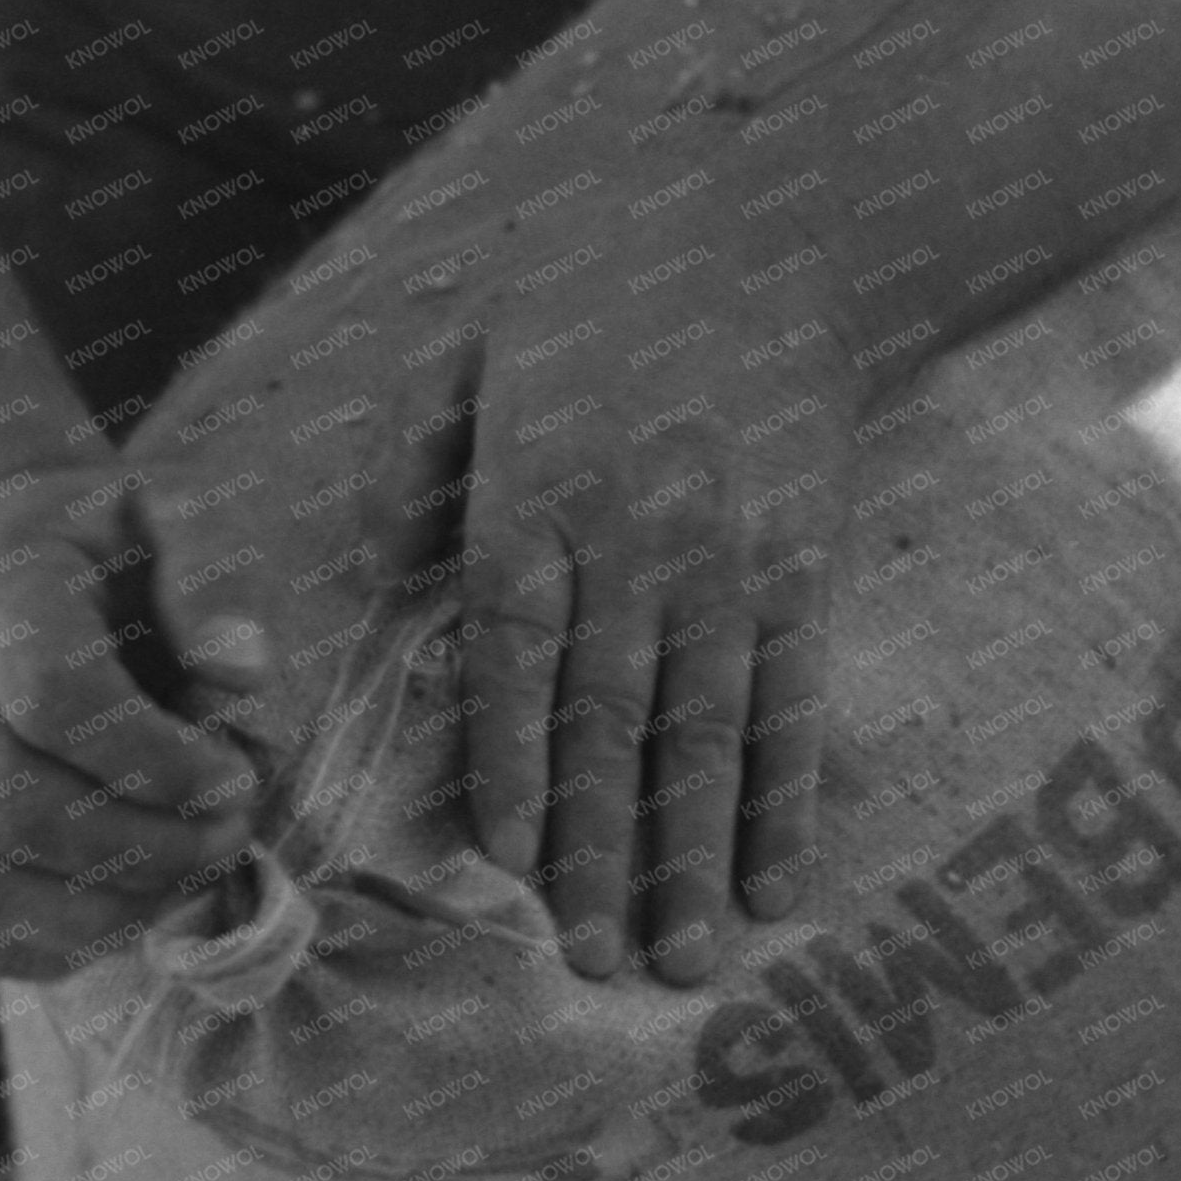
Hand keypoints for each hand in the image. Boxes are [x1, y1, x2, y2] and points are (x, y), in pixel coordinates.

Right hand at [0, 469, 271, 979]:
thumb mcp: (188, 507)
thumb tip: (241, 671)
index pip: (51, 696)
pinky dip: (57, 941)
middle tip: (229, 832)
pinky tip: (136, 899)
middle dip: (139, 846)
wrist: (44, 552)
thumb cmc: (134, 540)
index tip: (236, 776)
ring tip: (188, 876)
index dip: (157, 762)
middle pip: (4, 802)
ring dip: (101, 909)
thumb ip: (219, 569)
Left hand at [152, 277, 853, 990]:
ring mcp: (731, 556)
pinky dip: (788, 800)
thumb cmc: (590, 291)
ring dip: (693, 857)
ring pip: (706, 734)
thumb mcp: (470, 355)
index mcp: (535, 495)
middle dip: (601, 854)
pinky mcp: (807, 560)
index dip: (515, 776)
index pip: (516, 666)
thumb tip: (373, 576)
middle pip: (611, 724)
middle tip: (592, 967)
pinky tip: (781, 886)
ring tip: (684, 962)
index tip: (509, 877)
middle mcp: (635, 539)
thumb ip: (414, 468)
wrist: (768, 212)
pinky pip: (794, 701)